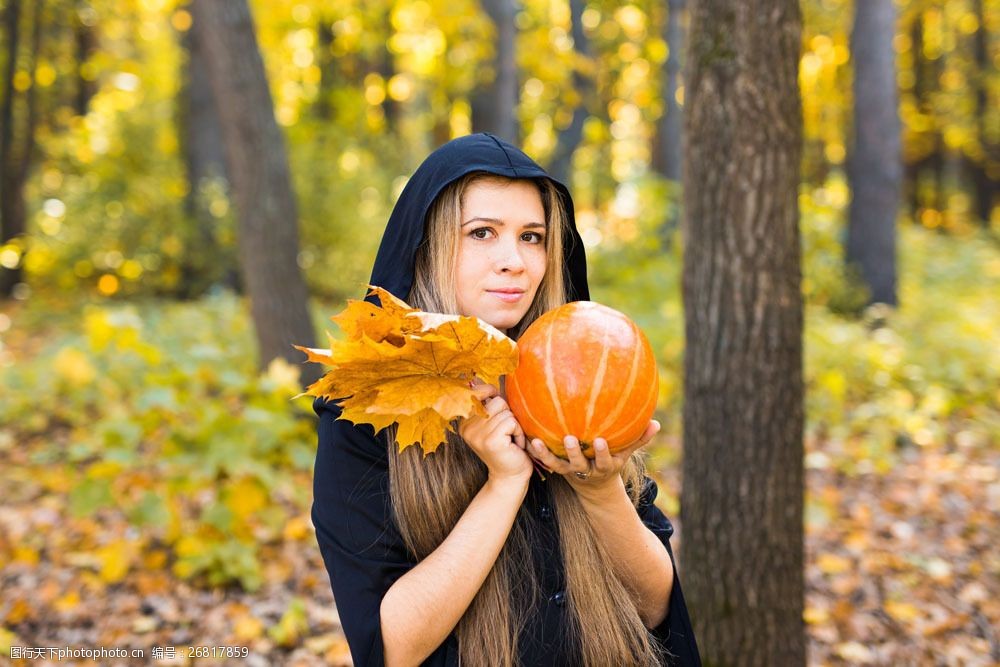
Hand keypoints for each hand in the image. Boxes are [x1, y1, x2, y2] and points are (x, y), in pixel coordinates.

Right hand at [458, 382, 532, 483]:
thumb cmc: (506, 448)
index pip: (476, 392)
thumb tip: (480, 379)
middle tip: (506, 433)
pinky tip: (514, 445)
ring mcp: (477, 434)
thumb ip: (487, 404)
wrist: (509, 476)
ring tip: (510, 439)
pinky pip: (512, 422)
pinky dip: (518, 433)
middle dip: (508, 415)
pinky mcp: (491, 440)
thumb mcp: (493, 424)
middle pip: (497, 401)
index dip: (490, 392)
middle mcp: (467, 427)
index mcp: (465, 422)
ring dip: (515, 426)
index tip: (498, 405)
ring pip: (506, 412)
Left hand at [527, 420, 660, 496]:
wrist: (595, 486)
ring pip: (558, 464)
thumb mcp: (626, 453)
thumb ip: (639, 439)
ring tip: (538, 442)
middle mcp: (587, 470)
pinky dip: (537, 452)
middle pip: (579, 463)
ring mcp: (571, 471)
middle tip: (570, 439)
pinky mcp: (558, 469)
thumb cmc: (612, 460)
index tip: (600, 440)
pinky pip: (546, 461)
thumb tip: (657, 423)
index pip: (605, 460)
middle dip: (575, 453)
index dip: (603, 453)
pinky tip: (529, 439)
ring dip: (548, 454)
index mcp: (605, 466)